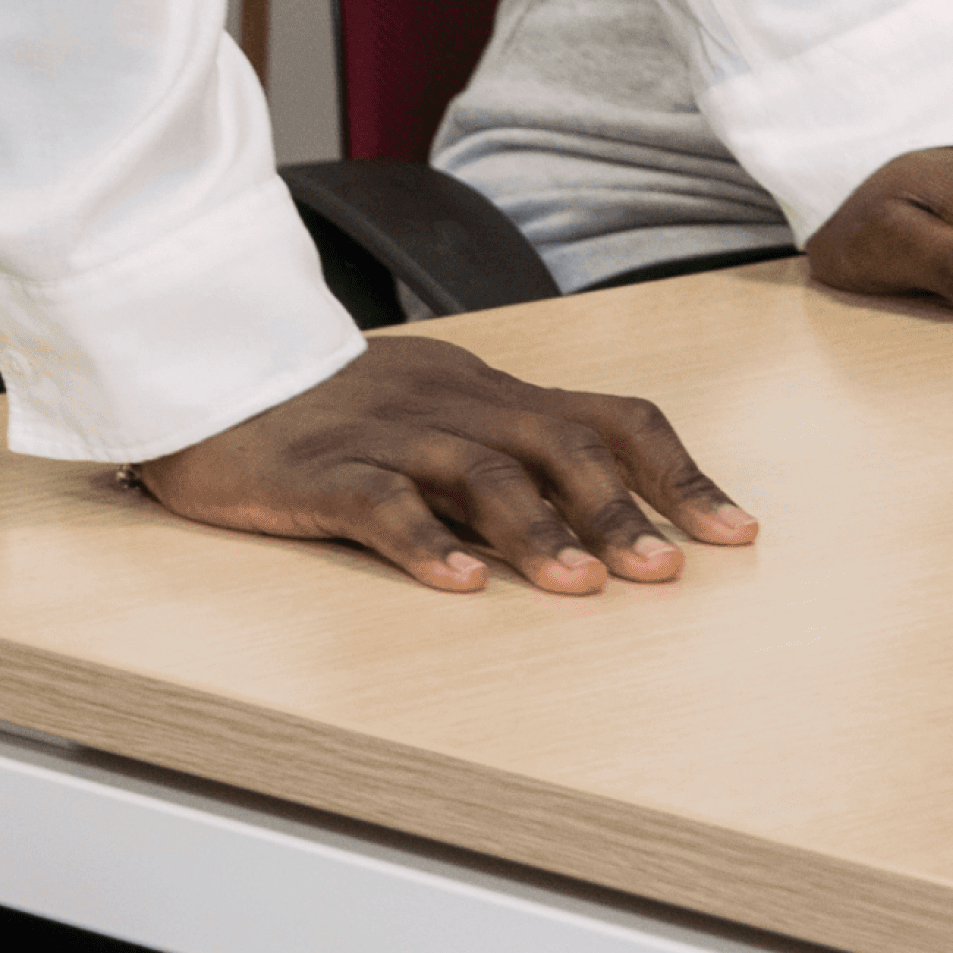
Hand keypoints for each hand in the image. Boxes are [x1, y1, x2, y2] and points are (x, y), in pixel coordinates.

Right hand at [134, 332, 758, 597]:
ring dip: (540, 532)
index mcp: (497, 394)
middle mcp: (458, 405)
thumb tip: (607, 522)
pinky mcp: (320, 470)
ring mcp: (390, 435)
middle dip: (622, 508)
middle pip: (560, 445)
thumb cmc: (341, 407)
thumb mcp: (444, 414)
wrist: (216, 366)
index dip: (678, 471)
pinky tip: (460, 585)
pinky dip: (425, 543)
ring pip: (481, 473)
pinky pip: (381, 502)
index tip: (736, 531)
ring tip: (584, 586)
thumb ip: (513, 456)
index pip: (611, 420)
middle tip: (669, 570)